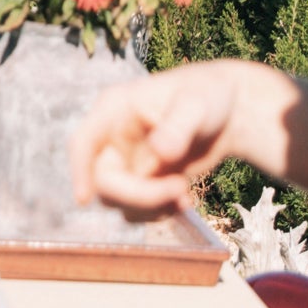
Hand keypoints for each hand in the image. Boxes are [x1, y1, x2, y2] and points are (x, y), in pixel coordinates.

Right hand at [69, 59, 268, 217]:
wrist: (228, 113)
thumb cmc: (208, 95)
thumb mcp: (196, 105)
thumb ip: (178, 127)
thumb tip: (160, 153)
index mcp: (114, 110)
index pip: (84, 142)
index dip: (79, 170)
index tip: (84, 199)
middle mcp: (113, 138)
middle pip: (103, 180)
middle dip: (138, 195)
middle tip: (180, 190)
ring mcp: (126, 161)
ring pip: (117, 200)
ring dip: (149, 208)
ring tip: (184, 197)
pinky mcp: (142, 180)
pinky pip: (137, 208)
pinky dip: (159, 212)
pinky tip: (185, 200)